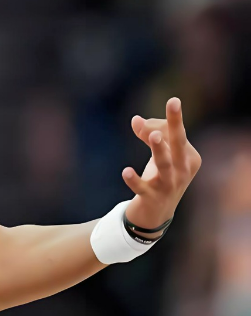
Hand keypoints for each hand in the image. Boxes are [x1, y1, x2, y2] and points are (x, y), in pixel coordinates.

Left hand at [122, 97, 202, 234]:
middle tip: (174, 102)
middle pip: (178, 143)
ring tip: (152, 135)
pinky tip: (126, 171)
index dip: (157, 124)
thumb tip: (135, 119)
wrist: (157, 214)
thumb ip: (148, 134)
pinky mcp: (153, 197)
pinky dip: (134, 180)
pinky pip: (143, 187)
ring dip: (159, 149)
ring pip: (165, 164)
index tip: (142, 124)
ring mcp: (170, 184)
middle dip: (176, 122)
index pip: (175, 133)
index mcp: (189, 157)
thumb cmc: (161, 177)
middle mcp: (184, 170)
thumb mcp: (158, 155)